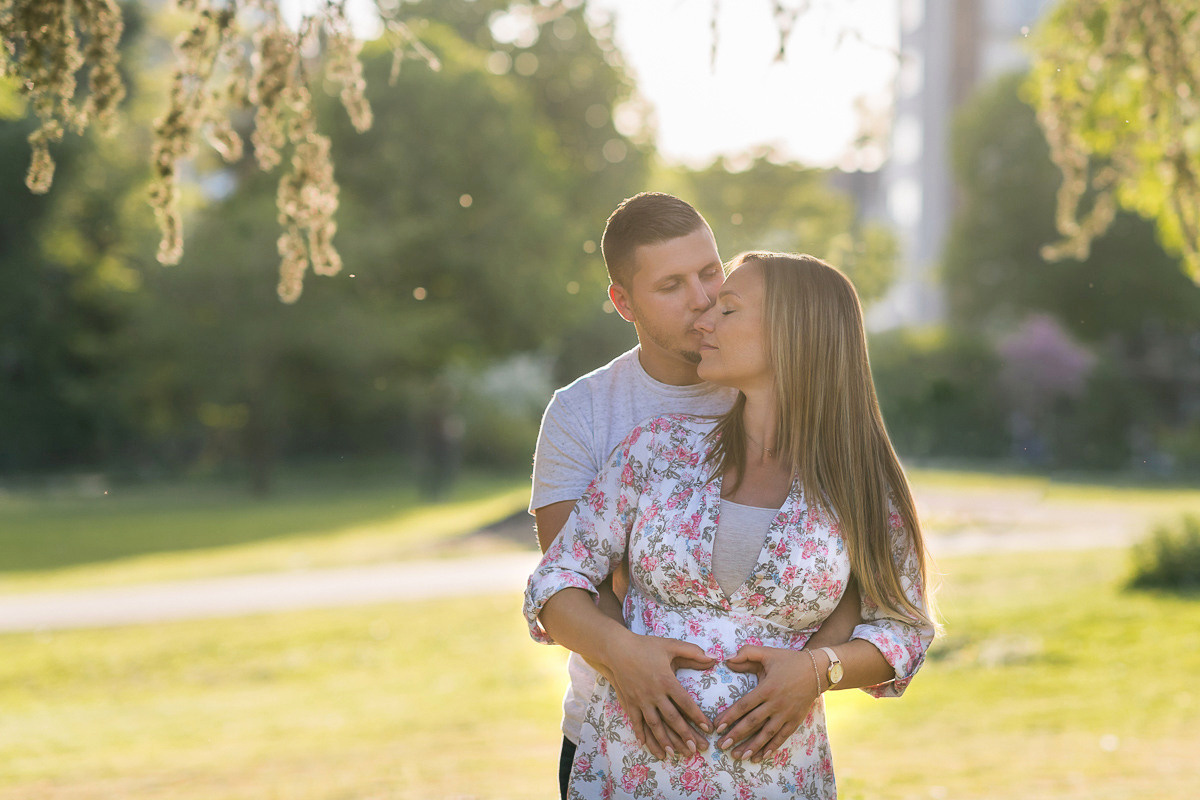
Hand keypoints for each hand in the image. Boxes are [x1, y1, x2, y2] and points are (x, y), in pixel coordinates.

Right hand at [603, 632, 716, 759]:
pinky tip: (646, 746)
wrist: (616, 649)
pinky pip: (636, 722)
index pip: (685, 702)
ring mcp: (640, 699)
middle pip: (671, 718)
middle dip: (684, 735)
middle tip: (695, 749)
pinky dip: (641, 734)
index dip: (697, 716)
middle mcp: (654, 693)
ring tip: (673, 754)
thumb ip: (693, 652)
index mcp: (666, 680)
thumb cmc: (646, 646)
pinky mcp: (629, 702)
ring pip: (654, 724)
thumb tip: (714, 658)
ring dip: (663, 740)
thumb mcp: (671, 646)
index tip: (708, 728)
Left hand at [713, 645, 819, 762]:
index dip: (730, 716)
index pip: (744, 705)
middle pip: (753, 722)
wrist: (817, 670)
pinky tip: (761, 756)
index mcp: (767, 687)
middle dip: (736, 735)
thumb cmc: (789, 661)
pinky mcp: (796, 720)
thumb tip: (726, 659)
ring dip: (752, 746)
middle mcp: (776, 703)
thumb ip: (746, 653)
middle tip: (722, 746)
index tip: (717, 726)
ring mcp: (787, 714)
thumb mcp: (767, 653)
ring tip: (738, 756)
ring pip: (767, 733)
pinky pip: (782, 737)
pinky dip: (772, 747)